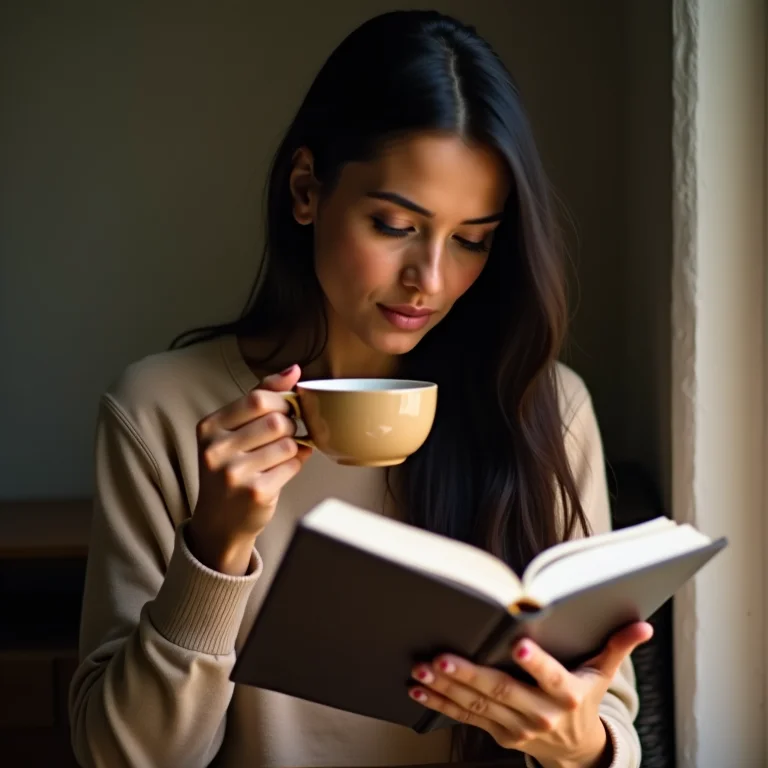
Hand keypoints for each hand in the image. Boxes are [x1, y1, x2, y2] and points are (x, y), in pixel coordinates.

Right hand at [187, 364, 311, 575]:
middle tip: (286, 434)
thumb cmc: (232, 467)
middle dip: (290, 425)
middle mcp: (216, 449)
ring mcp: (234, 473)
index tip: (286, 409)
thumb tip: (295, 369)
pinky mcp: (255, 492)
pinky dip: (295, 465)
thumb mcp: (233, 429)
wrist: (220, 521)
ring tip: (279, 455)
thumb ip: (261, 396)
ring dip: (293, 447)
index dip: (282, 401)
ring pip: (288, 444)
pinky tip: (281, 471)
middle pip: (277, 420)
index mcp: (209, 427)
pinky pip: (292, 465)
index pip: (257, 398)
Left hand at [408, 622, 652, 767]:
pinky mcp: (498, 734)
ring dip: (446, 687)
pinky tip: (419, 691)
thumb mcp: (601, 674)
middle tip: (441, 656)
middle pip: (502, 692)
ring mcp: (517, 728)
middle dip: (469, 674)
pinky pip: (466, 719)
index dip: (536, 663)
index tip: (517, 644)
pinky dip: (441, 704)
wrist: (576, 750)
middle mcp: (541, 713)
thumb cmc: (584, 699)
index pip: (552, 677)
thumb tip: (643, 626)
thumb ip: (616, 646)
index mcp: (567, 693)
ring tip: (421, 670)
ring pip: (477, 706)